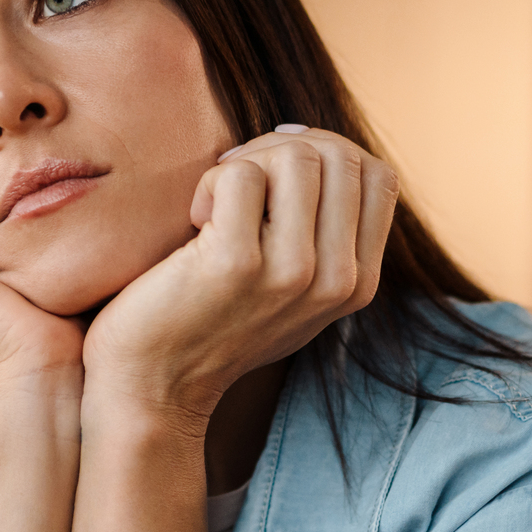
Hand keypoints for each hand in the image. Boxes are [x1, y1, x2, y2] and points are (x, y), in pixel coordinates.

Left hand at [81, 126, 398, 428]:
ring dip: (246, 164)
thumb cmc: (213, 323)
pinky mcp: (237, 264)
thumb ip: (325, 234)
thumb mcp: (294, 288)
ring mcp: (292, 273)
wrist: (154, 388)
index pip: (377, 176)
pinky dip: (210, 183)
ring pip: (296, 156)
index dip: (323, 153)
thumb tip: (319, 142)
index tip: (274, 175)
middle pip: (339, 156)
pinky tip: (195, 223)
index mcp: (358, 284)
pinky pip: (240, 176)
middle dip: (280, 149)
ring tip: (216, 205)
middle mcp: (337, 280)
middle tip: (235, 183)